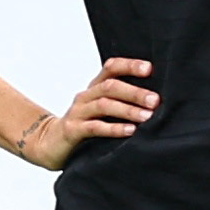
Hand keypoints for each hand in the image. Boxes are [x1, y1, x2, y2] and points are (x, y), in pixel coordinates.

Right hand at [21, 57, 154, 169]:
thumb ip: (123, 102)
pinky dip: (114, 128)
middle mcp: (86, 96)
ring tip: (147, 116)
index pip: (111, 67)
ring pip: (104, 105)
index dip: (130, 65)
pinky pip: (94, 127)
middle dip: (135, 92)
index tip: (150, 69)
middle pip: (111, 86)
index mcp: (95, 88)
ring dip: (128, 110)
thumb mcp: (104, 111)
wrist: (51, 144)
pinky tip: (130, 131)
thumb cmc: (86, 126)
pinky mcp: (72, 130)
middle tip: (156, 100)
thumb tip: (157, 101)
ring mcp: (78, 112)